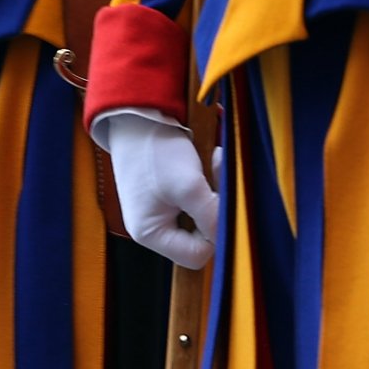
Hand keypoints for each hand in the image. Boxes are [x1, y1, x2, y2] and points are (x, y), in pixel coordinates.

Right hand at [95, 111, 216, 269]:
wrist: (137, 112)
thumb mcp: (189, 187)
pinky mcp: (166, 192)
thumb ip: (211, 217)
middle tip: (216, 175)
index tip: (215, 202)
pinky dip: (206, 180)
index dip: (214, 233)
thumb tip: (231, 238)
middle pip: (200, 235)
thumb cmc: (155, 151)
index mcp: (150, 234)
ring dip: (214, 189)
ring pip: (201, 214)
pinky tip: (206, 159)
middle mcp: (153, 226)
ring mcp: (159, 208)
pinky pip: (195, 197)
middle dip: (215, 206)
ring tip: (212, 160)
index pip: (196, 255)